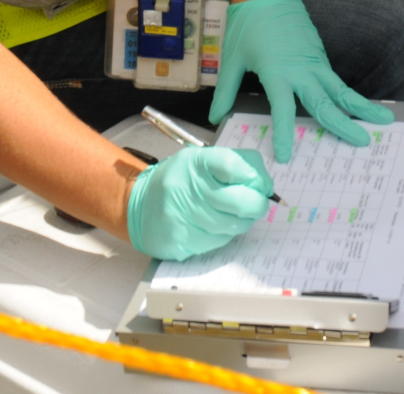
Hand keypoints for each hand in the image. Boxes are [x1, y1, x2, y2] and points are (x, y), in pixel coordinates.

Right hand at [126, 147, 273, 259]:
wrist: (139, 205)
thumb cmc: (180, 181)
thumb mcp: (202, 162)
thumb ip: (235, 165)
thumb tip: (265, 185)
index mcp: (194, 162)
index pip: (231, 164)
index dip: (255, 176)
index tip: (261, 183)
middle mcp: (184, 187)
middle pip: (238, 201)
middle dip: (256, 205)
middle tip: (258, 204)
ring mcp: (180, 216)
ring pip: (231, 225)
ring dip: (242, 222)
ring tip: (235, 215)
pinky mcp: (179, 240)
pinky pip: (217, 241)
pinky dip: (224, 235)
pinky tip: (215, 227)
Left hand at [208, 0, 394, 162]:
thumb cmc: (248, 24)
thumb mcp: (232, 59)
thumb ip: (225, 92)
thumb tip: (216, 117)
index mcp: (277, 72)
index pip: (283, 110)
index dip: (284, 134)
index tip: (286, 156)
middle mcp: (301, 70)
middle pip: (325, 102)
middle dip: (344, 124)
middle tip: (363, 142)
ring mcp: (314, 62)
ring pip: (340, 90)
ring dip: (361, 106)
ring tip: (383, 119)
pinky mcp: (319, 56)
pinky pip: (336, 81)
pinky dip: (348, 95)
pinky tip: (359, 106)